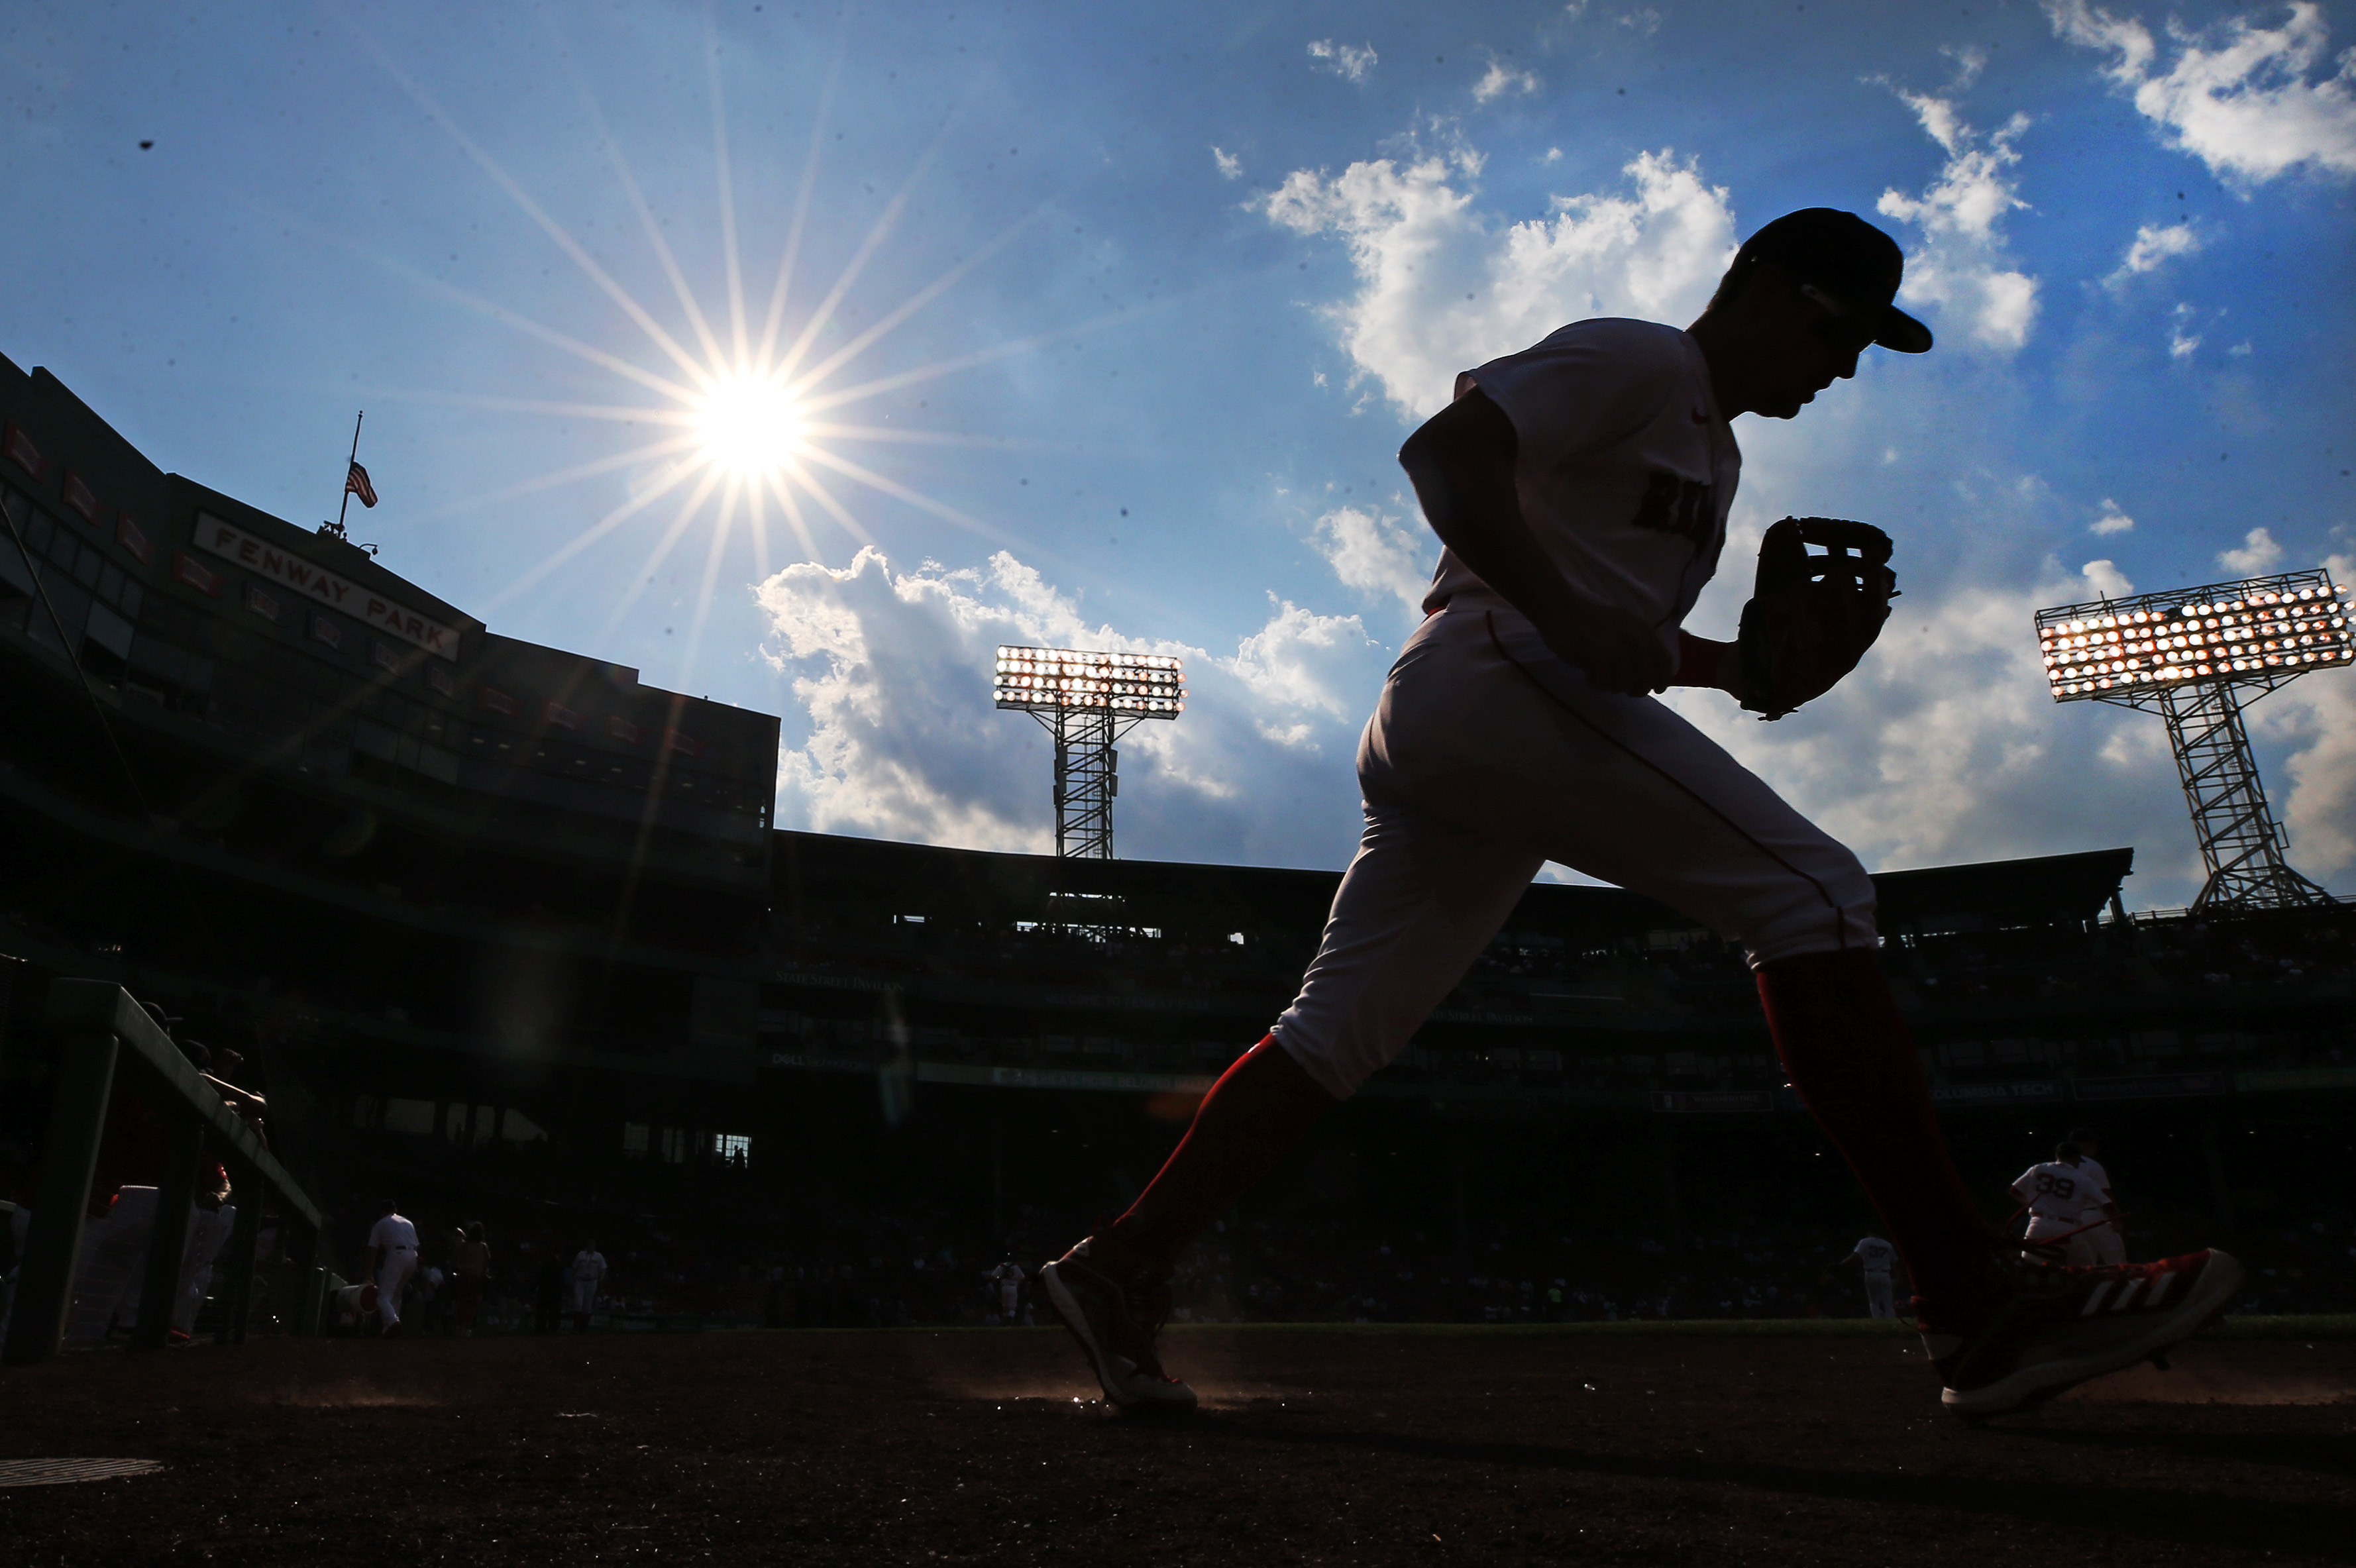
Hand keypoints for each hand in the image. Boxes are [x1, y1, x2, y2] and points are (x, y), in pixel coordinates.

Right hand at [1539, 602, 1676, 694]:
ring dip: (1613, 687)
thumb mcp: (1624, 624)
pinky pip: (1605, 684)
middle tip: (1626, 690)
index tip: (1657, 689)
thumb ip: (1639, 643)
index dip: (1662, 678)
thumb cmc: (1591, 620)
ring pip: (1625, 685)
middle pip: (1646, 678)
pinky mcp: (1599, 659)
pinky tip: (1589, 676)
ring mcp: (1616, 650)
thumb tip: (1650, 672)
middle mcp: (1634, 639)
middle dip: (1637, 689)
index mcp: (1642, 629)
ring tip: (1602, 677)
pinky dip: (1597, 684)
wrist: (1562, 611)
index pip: (1664, 660)